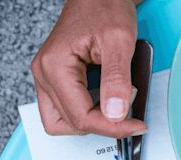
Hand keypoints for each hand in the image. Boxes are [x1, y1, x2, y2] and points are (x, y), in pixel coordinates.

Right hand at [31, 0, 145, 136]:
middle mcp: (44, 74)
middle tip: (128, 111)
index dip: (112, 127)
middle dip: (104, 124)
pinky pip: (68, 111)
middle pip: (72, 124)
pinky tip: (107, 103)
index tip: (136, 124)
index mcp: (54, 66)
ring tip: (115, 106)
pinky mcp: (56, 80)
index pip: (81, 117)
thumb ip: (117, 79)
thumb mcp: (119, 42)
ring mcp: (48, 79)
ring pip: (65, 123)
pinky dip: (89, 114)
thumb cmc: (105, 9)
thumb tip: (115, 113)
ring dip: (93, 123)